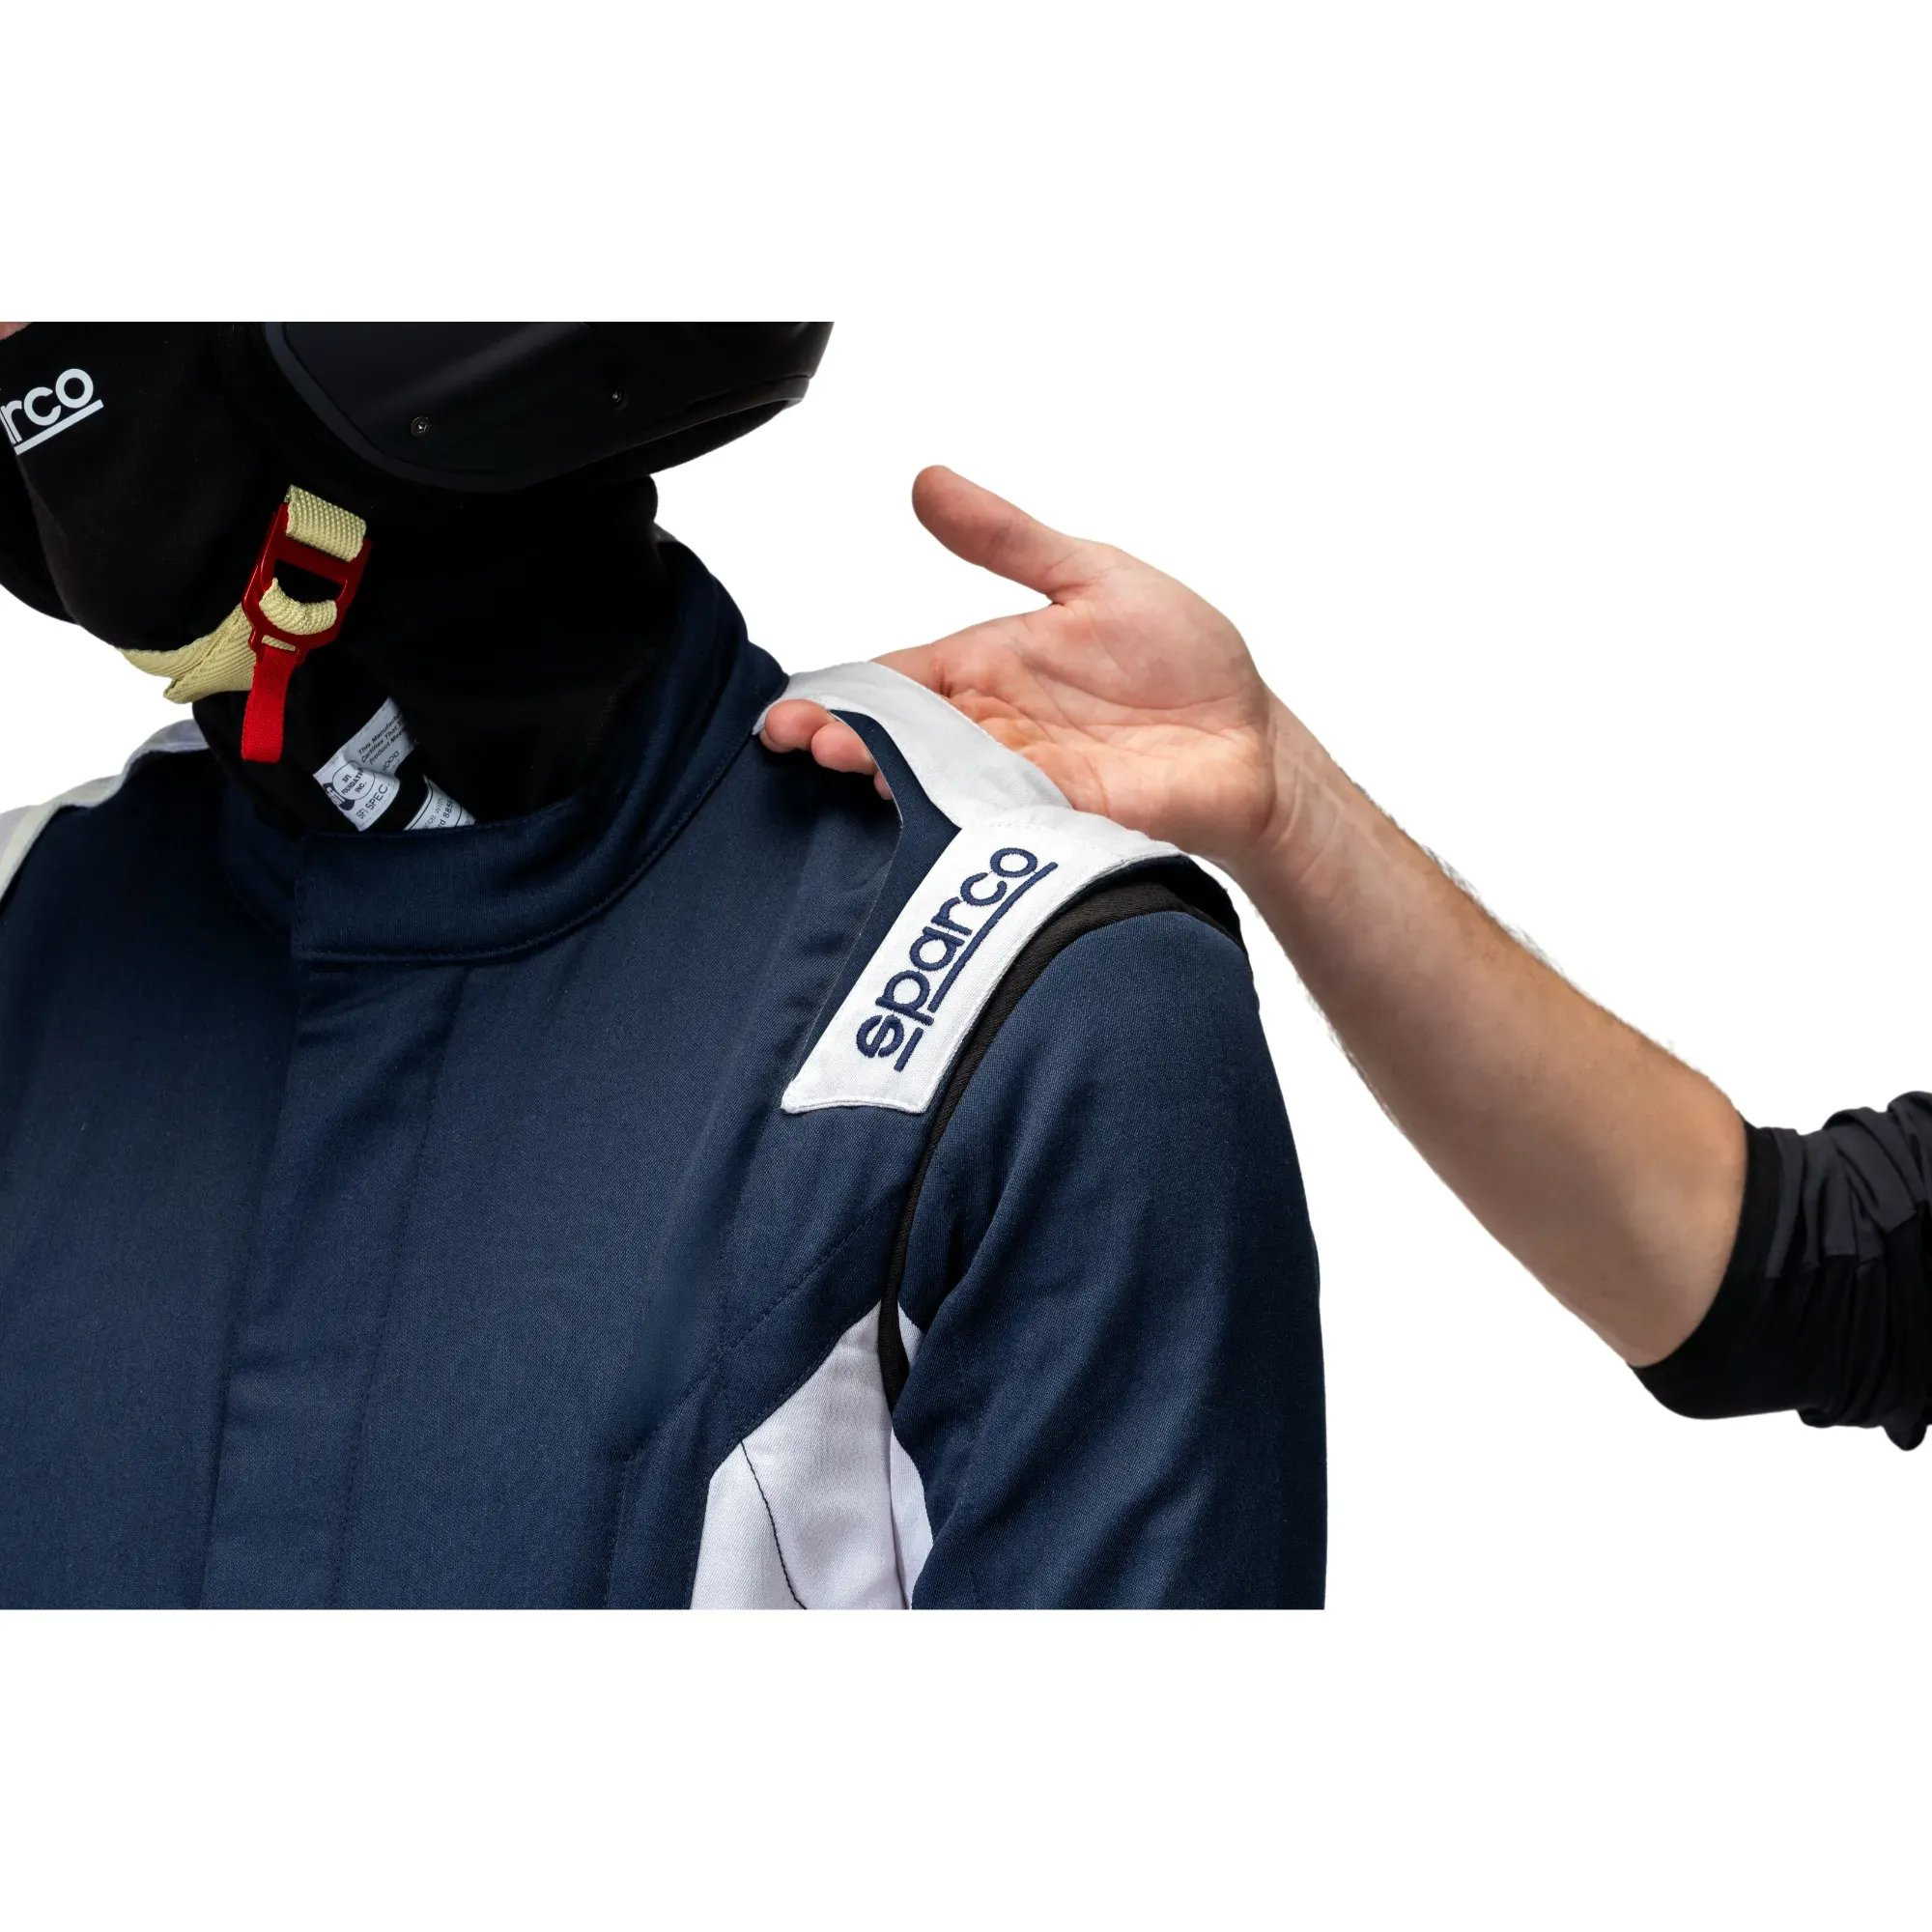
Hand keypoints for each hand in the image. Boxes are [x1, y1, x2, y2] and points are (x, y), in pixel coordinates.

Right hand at [759, 466, 1297, 869]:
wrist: (1250, 739)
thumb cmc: (1185, 658)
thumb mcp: (1090, 574)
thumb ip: (1006, 539)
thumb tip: (927, 481)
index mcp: (984, 668)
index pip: (893, 681)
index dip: (840, 693)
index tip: (793, 707)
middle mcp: (990, 728)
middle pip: (898, 738)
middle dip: (845, 739)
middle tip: (807, 740)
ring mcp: (1021, 779)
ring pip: (936, 782)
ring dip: (889, 778)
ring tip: (846, 766)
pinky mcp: (1061, 818)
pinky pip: (1000, 816)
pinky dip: (961, 813)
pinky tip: (922, 808)